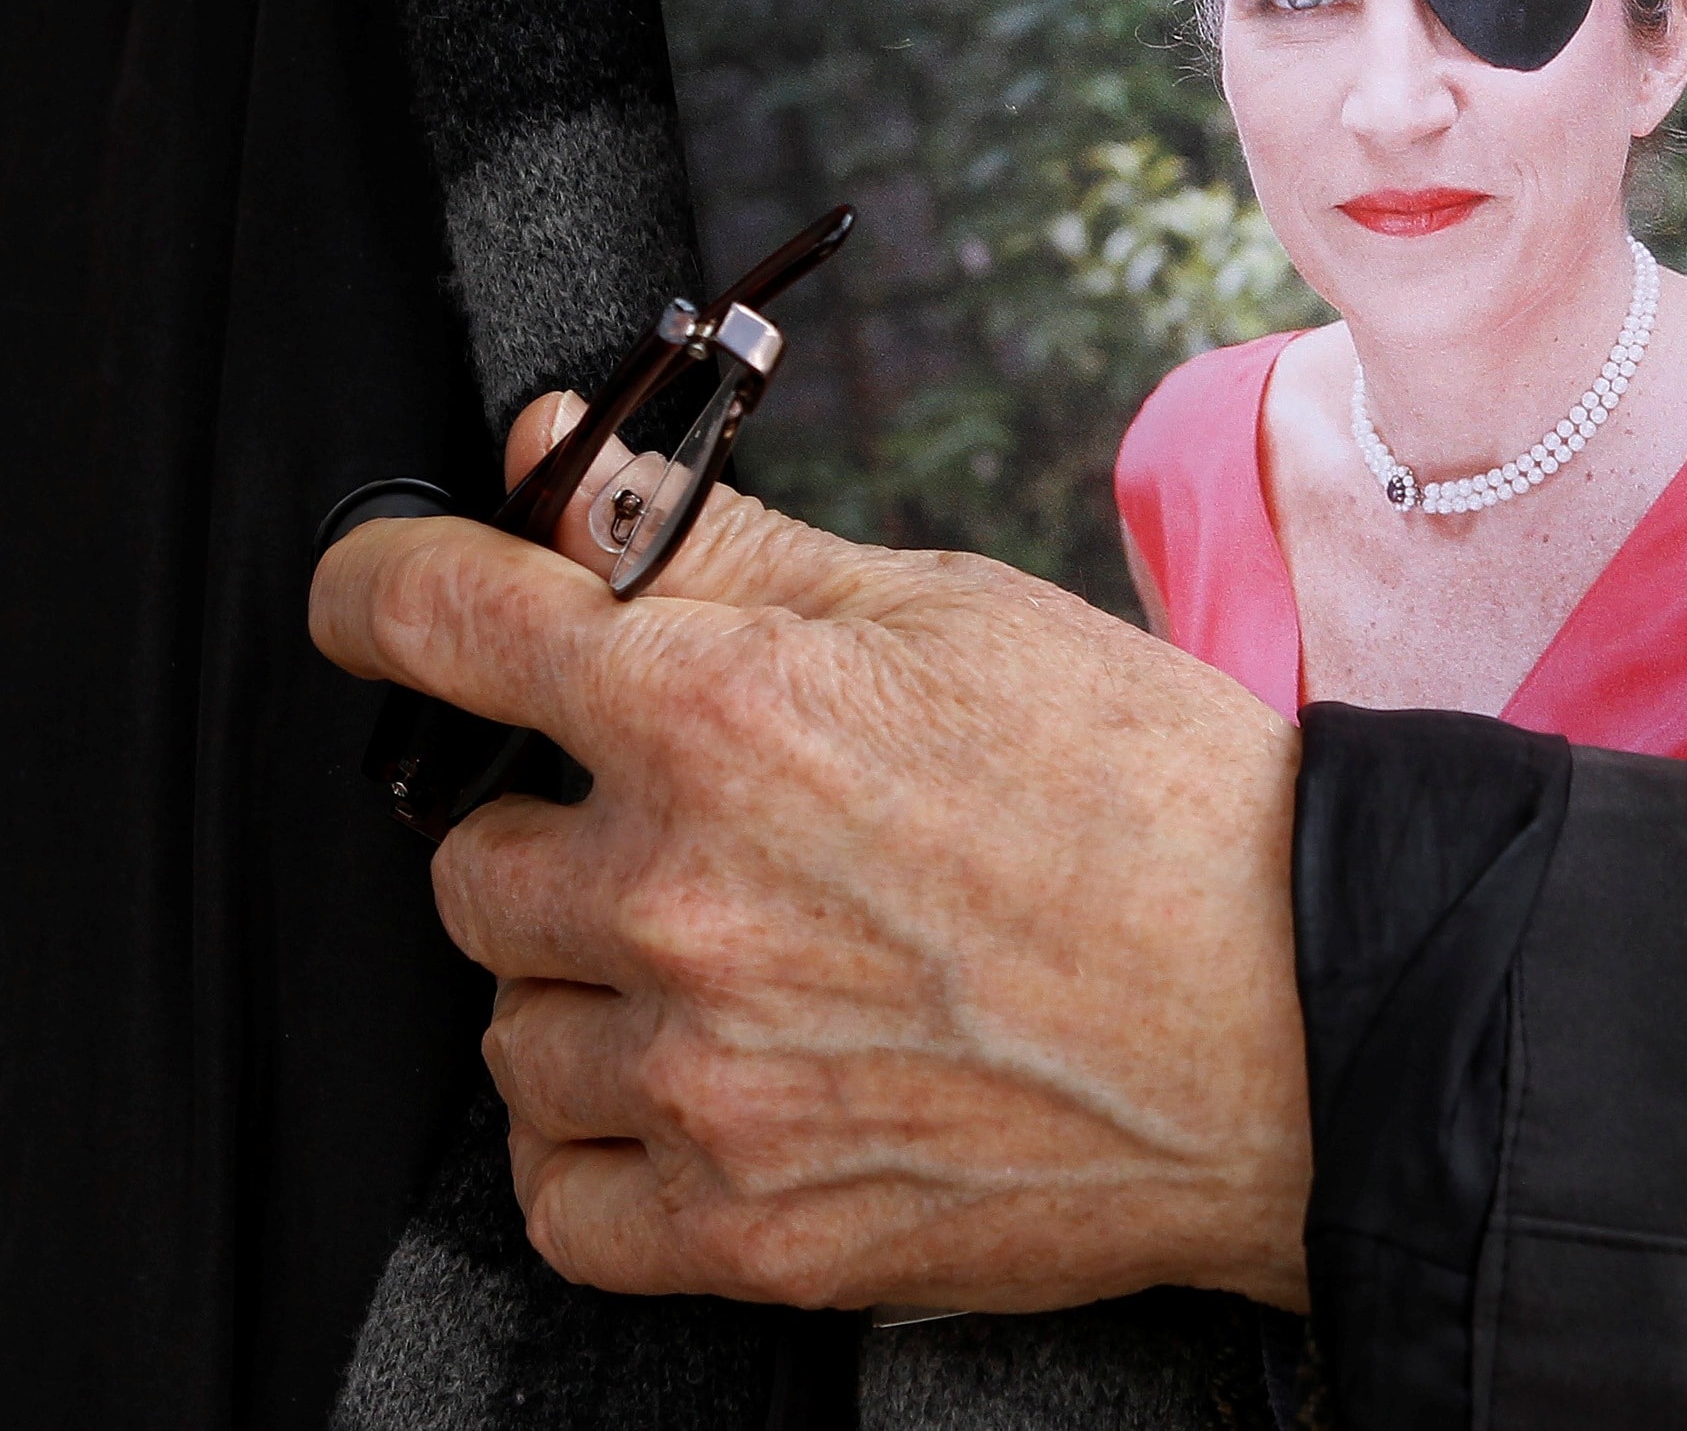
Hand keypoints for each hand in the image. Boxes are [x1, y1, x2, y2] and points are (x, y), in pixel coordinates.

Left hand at [309, 394, 1312, 1314]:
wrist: (1301, 1011)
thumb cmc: (1146, 796)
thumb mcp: (942, 607)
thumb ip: (714, 539)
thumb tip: (557, 457)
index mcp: (718, 708)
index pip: (432, 619)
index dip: (384, 588)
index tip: (387, 600)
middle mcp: (681, 894)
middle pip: (464, 857)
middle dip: (557, 828)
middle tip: (692, 829)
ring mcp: (707, 1078)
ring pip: (509, 1030)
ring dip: (588, 991)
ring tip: (739, 967)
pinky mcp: (751, 1229)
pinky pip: (555, 1196)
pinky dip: (602, 1143)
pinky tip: (702, 1089)